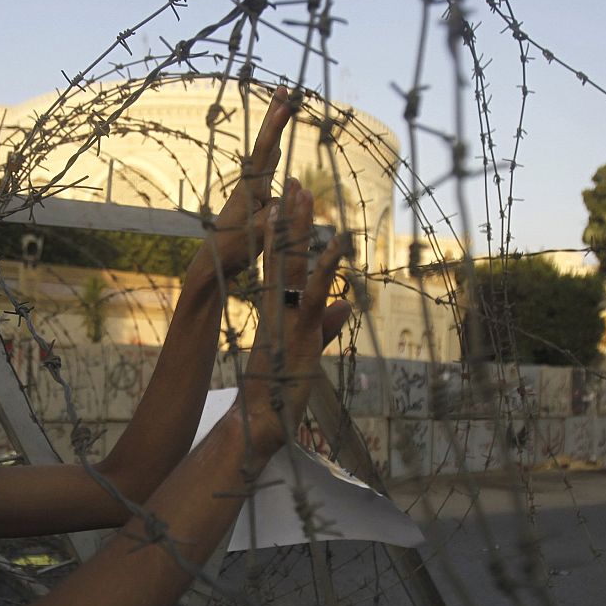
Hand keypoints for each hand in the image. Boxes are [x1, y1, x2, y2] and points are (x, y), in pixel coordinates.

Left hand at [201, 85, 294, 278]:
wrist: (215, 262)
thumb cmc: (234, 248)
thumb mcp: (259, 234)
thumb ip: (276, 213)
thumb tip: (291, 192)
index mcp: (249, 187)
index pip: (265, 150)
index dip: (276, 127)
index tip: (286, 104)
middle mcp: (250, 182)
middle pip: (265, 142)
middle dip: (275, 115)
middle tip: (284, 88)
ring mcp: (253, 189)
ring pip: (269, 155)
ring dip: (277, 132)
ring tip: (285, 107)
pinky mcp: (256, 199)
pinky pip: (271, 173)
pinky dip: (277, 157)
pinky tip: (280, 154)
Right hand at [235, 182, 350, 466]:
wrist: (261, 422)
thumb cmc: (280, 394)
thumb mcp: (310, 352)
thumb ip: (327, 326)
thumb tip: (344, 306)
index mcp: (277, 312)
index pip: (278, 264)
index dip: (281, 233)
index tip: (283, 203)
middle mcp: (278, 308)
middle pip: (282, 255)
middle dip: (288, 219)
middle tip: (291, 183)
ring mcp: (286, 317)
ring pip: (292, 265)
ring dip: (299, 229)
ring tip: (303, 194)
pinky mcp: (299, 331)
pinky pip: (312, 294)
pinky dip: (325, 268)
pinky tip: (336, 244)